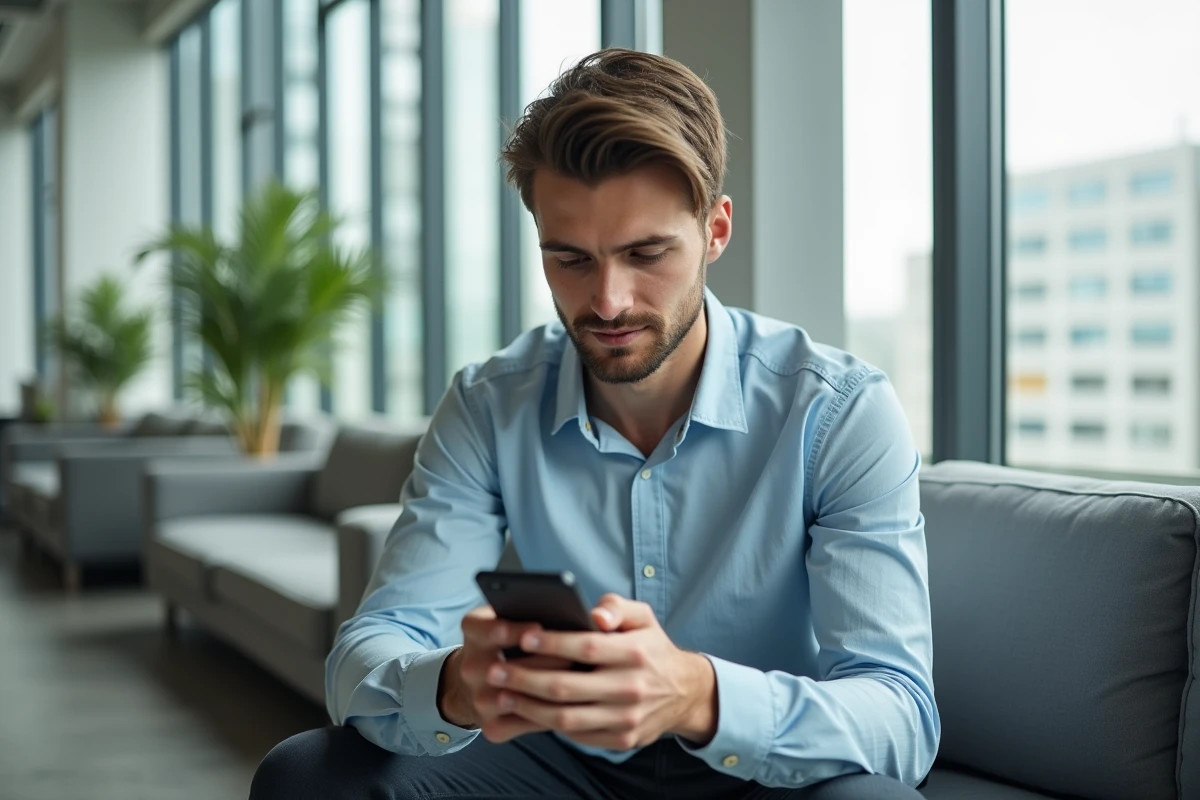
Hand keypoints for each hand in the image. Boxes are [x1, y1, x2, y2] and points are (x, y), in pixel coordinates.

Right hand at [437, 606, 572, 731]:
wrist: (476, 681)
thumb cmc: (506, 639)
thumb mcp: (508, 615)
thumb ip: (530, 610)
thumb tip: (571, 615)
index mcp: (474, 630)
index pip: (494, 629)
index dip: (520, 631)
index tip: (542, 627)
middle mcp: (470, 667)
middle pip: (509, 667)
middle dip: (546, 661)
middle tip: (577, 656)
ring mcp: (479, 699)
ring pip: (518, 698)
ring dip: (550, 691)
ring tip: (580, 680)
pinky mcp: (491, 727)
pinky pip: (525, 722)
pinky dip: (550, 713)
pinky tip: (572, 703)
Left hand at [480, 594, 717, 750]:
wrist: (684, 693)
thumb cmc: (652, 649)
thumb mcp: (644, 617)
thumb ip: (617, 606)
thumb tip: (595, 613)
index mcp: (636, 653)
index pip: (587, 647)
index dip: (552, 643)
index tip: (523, 637)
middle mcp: (632, 688)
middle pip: (567, 687)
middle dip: (525, 679)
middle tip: (496, 670)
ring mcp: (626, 719)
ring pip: (566, 717)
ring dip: (528, 707)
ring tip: (502, 694)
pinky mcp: (621, 740)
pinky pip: (576, 735)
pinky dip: (547, 725)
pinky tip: (526, 711)